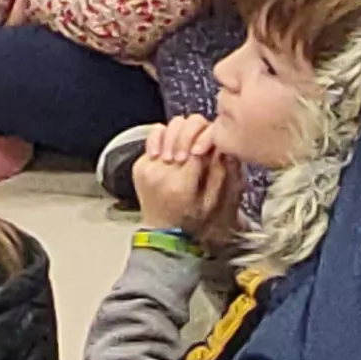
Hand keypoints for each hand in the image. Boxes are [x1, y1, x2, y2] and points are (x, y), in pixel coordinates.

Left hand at [130, 115, 241, 238]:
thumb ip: (219, 174)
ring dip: (178, 133)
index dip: (207, 140)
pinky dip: (164, 138)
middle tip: (196, 147)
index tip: (209, 148)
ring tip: (183, 149)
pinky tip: (170, 150)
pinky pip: (152, 138)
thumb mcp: (211, 201)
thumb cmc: (189, 218)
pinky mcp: (139, 165)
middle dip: (193, 132)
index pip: (197, 145)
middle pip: (181, 130)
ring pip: (165, 129)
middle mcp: (161, 173)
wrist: (161, 230)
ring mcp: (147, 168)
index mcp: (181, 184)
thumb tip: (221, 146)